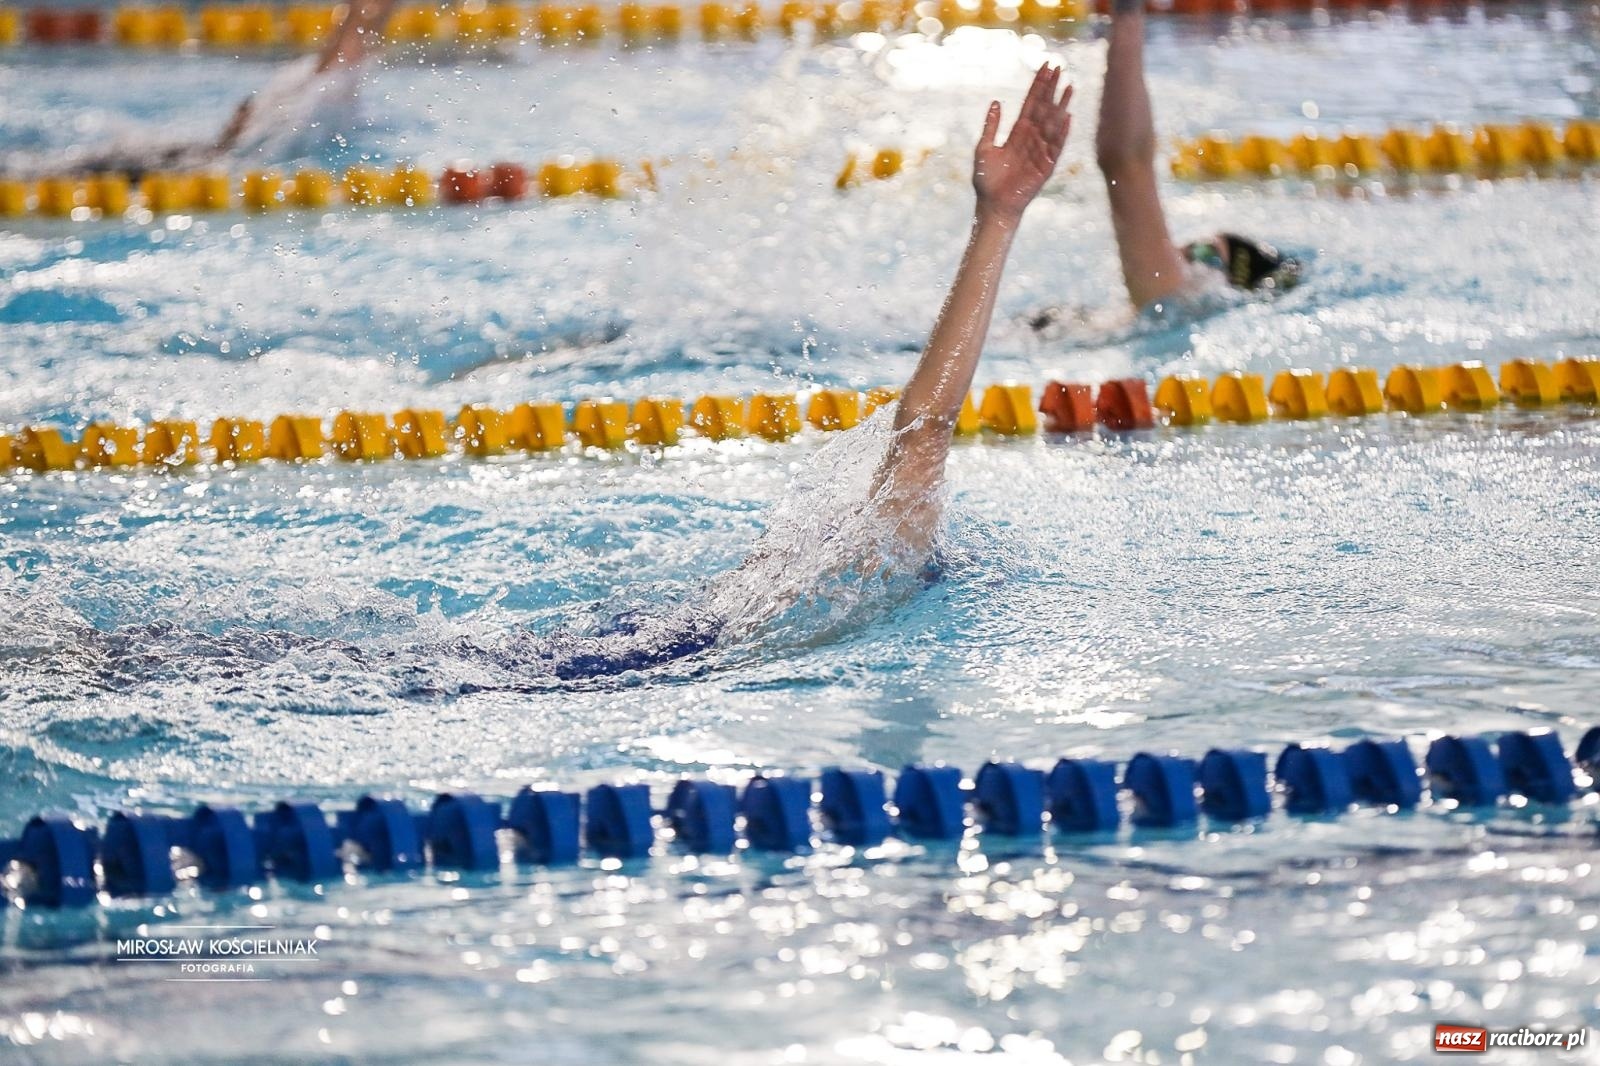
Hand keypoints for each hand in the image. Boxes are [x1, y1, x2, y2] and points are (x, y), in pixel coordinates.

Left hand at [973, 63, 1072, 221]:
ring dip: (1061, 106)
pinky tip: (1067, 118)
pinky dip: (1061, 133)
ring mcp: (1041, 151)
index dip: (1038, 85)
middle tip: (1060, 68)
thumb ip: (991, 126)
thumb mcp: (983, 148)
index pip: (1031, 103)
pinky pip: (1055, 147)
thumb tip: (996, 102)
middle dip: (1051, 88)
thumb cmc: (986, 180)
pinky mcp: (1046, 166)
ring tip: (1069, 87)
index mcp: (1018, 132)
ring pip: (1052, 124)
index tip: (1046, 66)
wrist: (992, 205)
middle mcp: (1032, 138)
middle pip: (1044, 108)